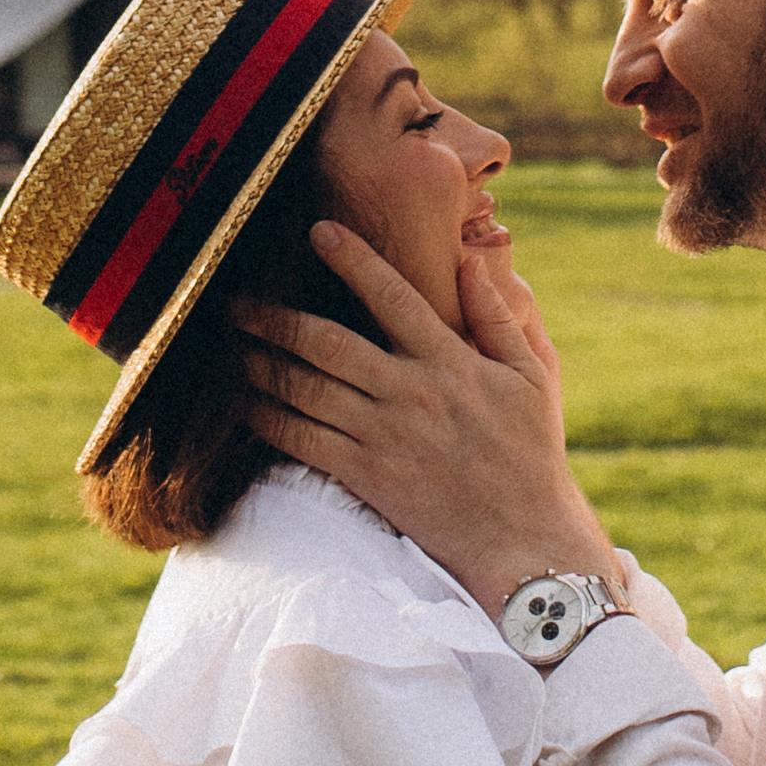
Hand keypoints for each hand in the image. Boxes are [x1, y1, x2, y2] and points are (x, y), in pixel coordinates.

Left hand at [237, 222, 610, 613]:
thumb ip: (499, 316)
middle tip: (236, 300)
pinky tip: (245, 405)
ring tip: (233, 346)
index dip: (354, 260)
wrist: (522, 534)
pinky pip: (304, 442)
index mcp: (451, 362)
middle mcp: (411, 393)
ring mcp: (385, 436)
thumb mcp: (533, 375)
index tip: (320, 230)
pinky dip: (268, 420)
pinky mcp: (367, 476)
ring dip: (262, 364)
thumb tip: (470, 261)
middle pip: (328, 343)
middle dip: (276, 318)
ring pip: (306, 389)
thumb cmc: (531, 452)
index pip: (394, 296)